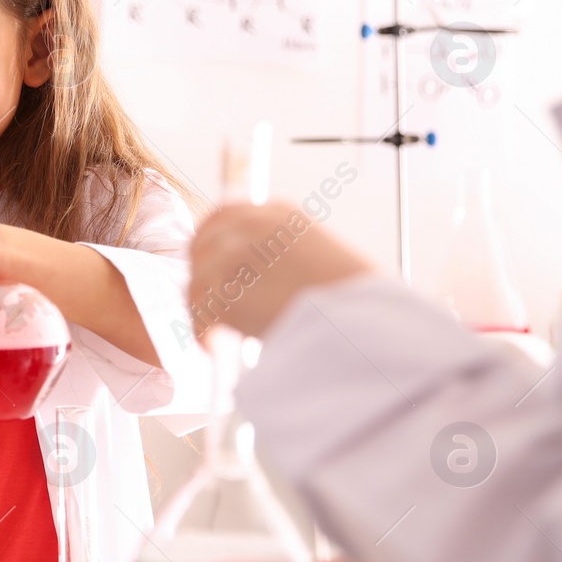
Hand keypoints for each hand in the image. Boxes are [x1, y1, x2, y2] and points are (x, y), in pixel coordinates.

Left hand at [188, 201, 374, 339]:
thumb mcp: (314, 261)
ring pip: (197, 279)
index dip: (209, 247)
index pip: (223, 216)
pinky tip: (215, 349)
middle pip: (201, 245)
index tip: (209, 275)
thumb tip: (244, 281)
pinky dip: (202, 331)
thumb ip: (277, 259)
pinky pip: (199, 309)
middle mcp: (254, 223)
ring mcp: (237, 251)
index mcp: (279, 213)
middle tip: (214, 311)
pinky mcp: (227, 285)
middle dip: (201, 277)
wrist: (364, 321)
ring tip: (220, 337)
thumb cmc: (351, 302)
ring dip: (204, 310)